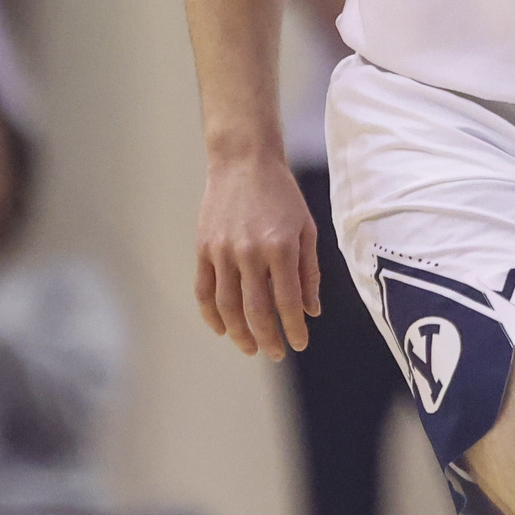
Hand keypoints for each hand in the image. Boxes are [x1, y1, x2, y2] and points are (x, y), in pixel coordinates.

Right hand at [194, 152, 319, 359]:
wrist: (244, 161)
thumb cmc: (282, 194)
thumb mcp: (306, 228)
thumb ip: (309, 272)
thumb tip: (311, 311)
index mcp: (281, 247)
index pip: (287, 302)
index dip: (293, 329)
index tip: (299, 344)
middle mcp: (250, 252)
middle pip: (256, 310)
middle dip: (267, 338)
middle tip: (275, 353)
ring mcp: (222, 251)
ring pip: (227, 306)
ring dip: (239, 333)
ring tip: (250, 347)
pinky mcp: (203, 248)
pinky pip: (204, 290)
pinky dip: (211, 314)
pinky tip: (222, 328)